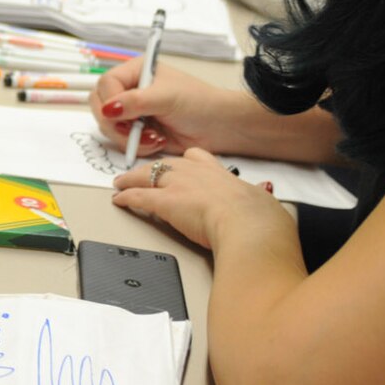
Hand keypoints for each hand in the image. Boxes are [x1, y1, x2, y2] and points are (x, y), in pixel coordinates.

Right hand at [89, 55, 259, 157]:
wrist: (219, 128)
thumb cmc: (199, 103)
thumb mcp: (167, 98)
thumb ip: (136, 102)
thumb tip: (109, 109)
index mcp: (135, 71)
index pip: (106, 84)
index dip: (110, 102)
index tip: (124, 116)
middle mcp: (130, 89)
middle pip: (100, 106)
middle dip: (116, 124)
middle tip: (134, 131)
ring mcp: (132, 112)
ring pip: (108, 126)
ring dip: (127, 137)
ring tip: (153, 138)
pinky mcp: (136, 131)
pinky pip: (120, 140)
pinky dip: (134, 145)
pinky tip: (156, 142)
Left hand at [110, 147, 287, 249]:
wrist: (249, 226)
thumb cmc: (260, 220)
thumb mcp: (263, 204)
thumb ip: (258, 202)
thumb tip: (265, 206)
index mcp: (220, 174)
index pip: (198, 158)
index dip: (185, 162)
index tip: (180, 164)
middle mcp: (197, 174)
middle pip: (167, 164)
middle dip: (152, 169)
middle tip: (141, 172)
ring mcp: (179, 186)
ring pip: (147, 175)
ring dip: (132, 179)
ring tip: (122, 182)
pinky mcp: (165, 202)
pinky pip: (139, 196)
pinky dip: (126, 197)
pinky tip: (119, 200)